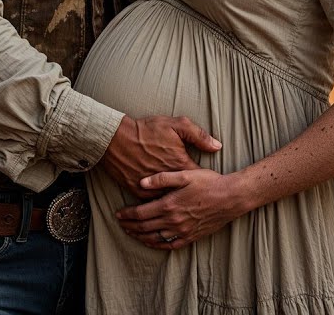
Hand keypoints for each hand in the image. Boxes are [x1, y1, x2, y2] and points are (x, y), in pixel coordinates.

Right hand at [99, 116, 221, 198]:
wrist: (116, 138)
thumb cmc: (147, 130)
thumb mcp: (176, 125)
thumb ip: (199, 135)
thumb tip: (217, 146)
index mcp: (180, 164)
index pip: (201, 178)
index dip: (207, 181)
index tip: (212, 183)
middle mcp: (169, 180)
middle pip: (187, 194)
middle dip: (194, 196)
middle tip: (202, 200)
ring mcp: (153, 188)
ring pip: (170, 201)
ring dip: (177, 204)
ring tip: (186, 209)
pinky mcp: (138, 191)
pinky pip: (152, 203)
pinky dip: (158, 204)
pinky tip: (165, 208)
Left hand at [115, 169, 245, 248]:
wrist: (231, 197)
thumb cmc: (208, 182)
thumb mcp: (184, 175)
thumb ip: (161, 179)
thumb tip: (141, 183)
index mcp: (168, 205)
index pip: (140, 213)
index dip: (126, 215)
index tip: (118, 214)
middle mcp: (173, 221)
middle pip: (144, 228)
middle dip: (129, 226)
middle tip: (120, 224)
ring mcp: (183, 231)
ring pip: (155, 238)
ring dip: (140, 237)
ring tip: (132, 234)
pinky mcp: (192, 236)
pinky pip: (171, 245)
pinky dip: (158, 245)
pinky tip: (153, 243)